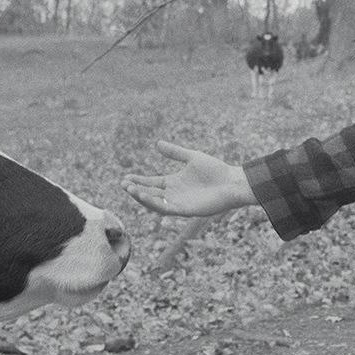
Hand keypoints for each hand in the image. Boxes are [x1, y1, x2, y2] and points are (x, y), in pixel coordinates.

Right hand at [122, 140, 256, 216]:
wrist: (231, 182)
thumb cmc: (215, 170)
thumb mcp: (192, 157)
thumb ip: (175, 152)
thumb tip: (157, 144)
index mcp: (174, 182)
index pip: (152, 183)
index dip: (139, 181)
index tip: (126, 177)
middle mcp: (174, 194)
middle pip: (150, 193)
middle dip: (136, 189)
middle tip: (123, 184)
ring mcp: (179, 203)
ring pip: (155, 203)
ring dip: (142, 197)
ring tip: (130, 190)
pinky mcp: (185, 210)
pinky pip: (165, 208)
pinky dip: (154, 203)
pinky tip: (145, 195)